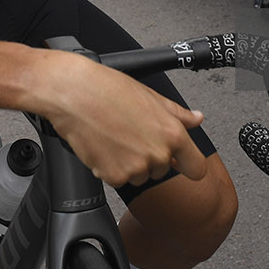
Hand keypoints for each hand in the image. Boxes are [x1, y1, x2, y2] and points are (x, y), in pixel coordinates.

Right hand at [32, 51, 206, 187]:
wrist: (72, 93)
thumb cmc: (108, 89)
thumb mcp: (150, 96)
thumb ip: (178, 114)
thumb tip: (196, 118)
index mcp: (172, 134)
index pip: (196, 168)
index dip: (188, 164)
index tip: (180, 161)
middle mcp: (157, 154)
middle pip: (162, 170)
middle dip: (149, 156)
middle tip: (130, 134)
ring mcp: (135, 168)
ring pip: (139, 175)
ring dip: (129, 163)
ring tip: (114, 136)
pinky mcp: (113, 176)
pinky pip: (118, 179)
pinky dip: (110, 166)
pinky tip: (103, 145)